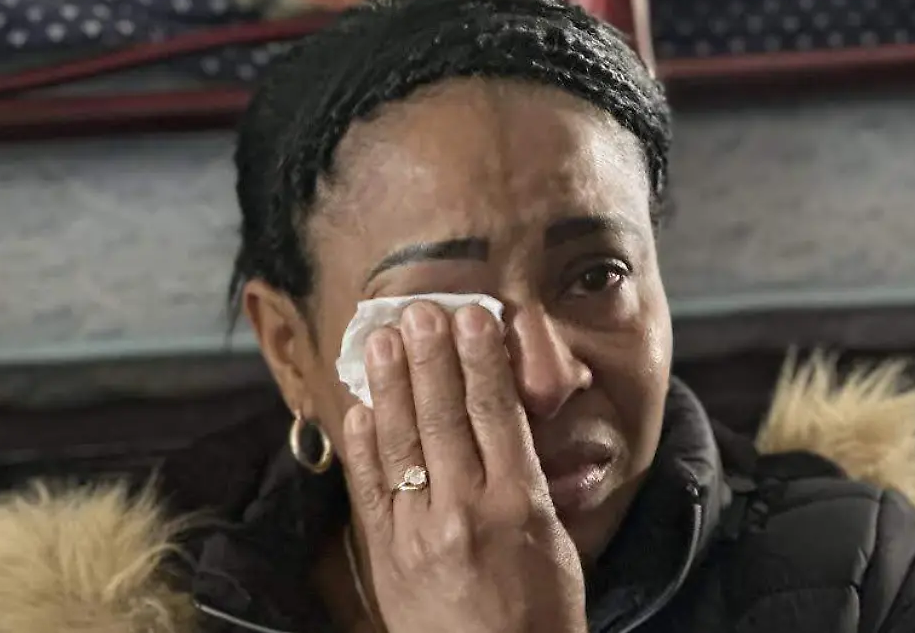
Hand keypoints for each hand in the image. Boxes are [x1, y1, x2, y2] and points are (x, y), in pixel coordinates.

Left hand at [342, 301, 586, 632]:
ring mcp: (420, 532)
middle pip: (443, 416)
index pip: (496, 413)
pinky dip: (362, 445)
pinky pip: (370, 489)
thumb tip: (504, 420)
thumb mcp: (555, 540)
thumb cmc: (540, 613)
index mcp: (519, 504)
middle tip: (420, 310)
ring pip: (401, 442)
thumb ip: (528, 480)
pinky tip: (359, 407)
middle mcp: (466, 511)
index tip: (473, 317)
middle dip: (431, 356)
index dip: (481, 359)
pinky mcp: (387, 555)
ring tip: (381, 339)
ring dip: (390, 385)